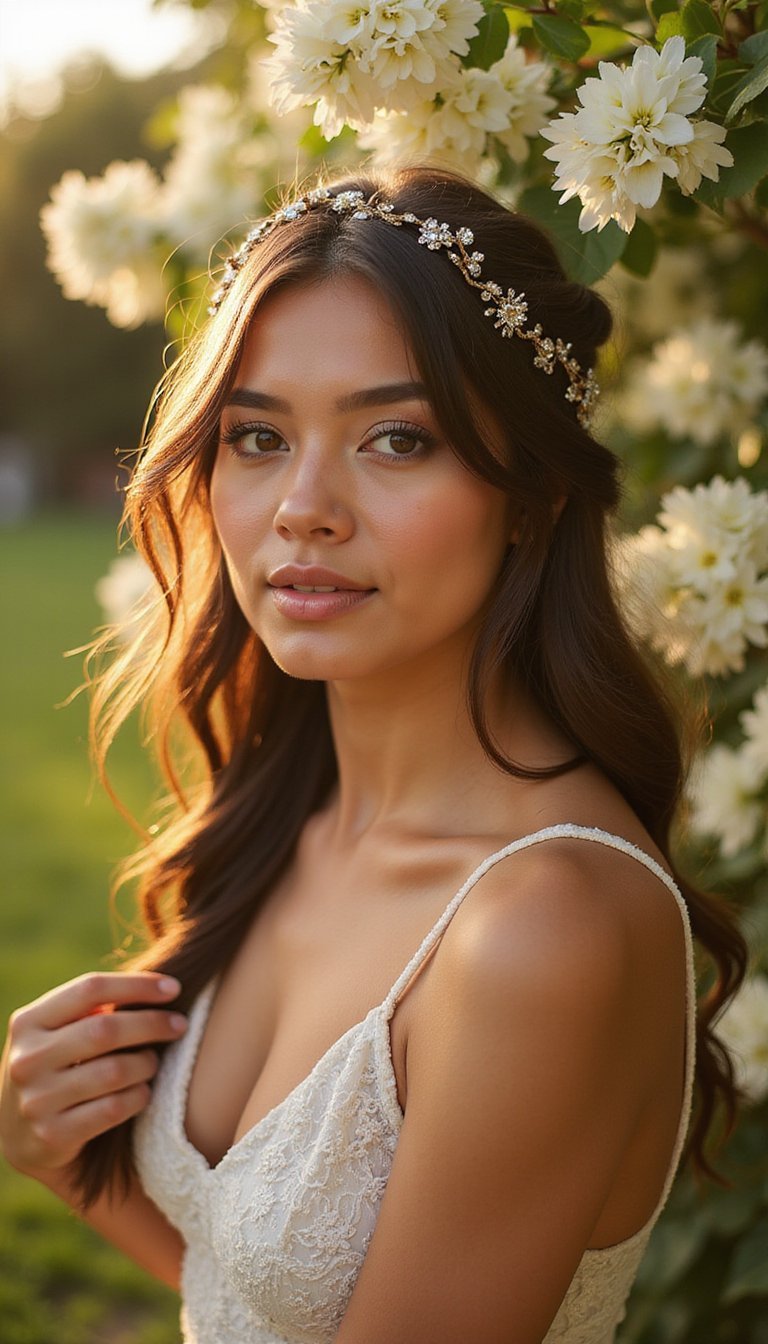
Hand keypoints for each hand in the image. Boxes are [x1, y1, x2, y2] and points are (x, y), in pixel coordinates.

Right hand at [0, 972, 187, 1181]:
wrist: (19, 1135)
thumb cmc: (55, 1067)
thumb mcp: (56, 1032)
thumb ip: (91, 1008)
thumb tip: (158, 988)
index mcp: (28, 1022)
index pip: (90, 989)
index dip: (137, 985)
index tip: (174, 989)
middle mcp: (27, 1059)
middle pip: (105, 1029)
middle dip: (152, 1024)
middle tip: (180, 1024)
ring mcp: (37, 1100)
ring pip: (114, 1072)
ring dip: (146, 1064)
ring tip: (154, 1061)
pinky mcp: (53, 1135)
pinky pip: (113, 1109)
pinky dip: (138, 1097)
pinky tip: (143, 1092)